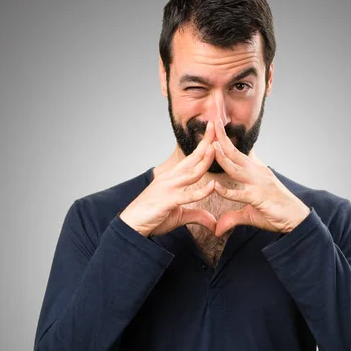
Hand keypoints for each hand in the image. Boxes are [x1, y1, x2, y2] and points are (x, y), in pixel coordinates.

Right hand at [119, 121, 217, 235]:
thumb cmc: (152, 217)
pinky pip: (188, 195)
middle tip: (216, 125)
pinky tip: (213, 186)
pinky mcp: (167, 200)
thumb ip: (197, 215)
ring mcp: (168, 187)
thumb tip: (212, 221)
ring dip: (206, 159)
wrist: (132, 225)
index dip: (203, 145)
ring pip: (192, 172)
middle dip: (206, 141)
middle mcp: (170, 178)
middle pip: (193, 158)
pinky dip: (202, 192)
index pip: (191, 158)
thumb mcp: (179, 216)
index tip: (214, 133)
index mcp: (172, 177)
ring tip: (218, 145)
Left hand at [210, 118, 310, 236]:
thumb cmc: (275, 212)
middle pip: (235, 153)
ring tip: (210, 146)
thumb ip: (232, 218)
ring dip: (222, 158)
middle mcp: (257, 173)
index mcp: (255, 171)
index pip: (237, 153)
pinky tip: (216, 188)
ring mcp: (259, 184)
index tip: (215, 128)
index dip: (225, 141)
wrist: (296, 219)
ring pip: (236, 169)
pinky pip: (240, 194)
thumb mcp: (249, 214)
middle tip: (212, 121)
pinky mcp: (259, 198)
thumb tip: (218, 228)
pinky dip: (227, 192)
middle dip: (222, 138)